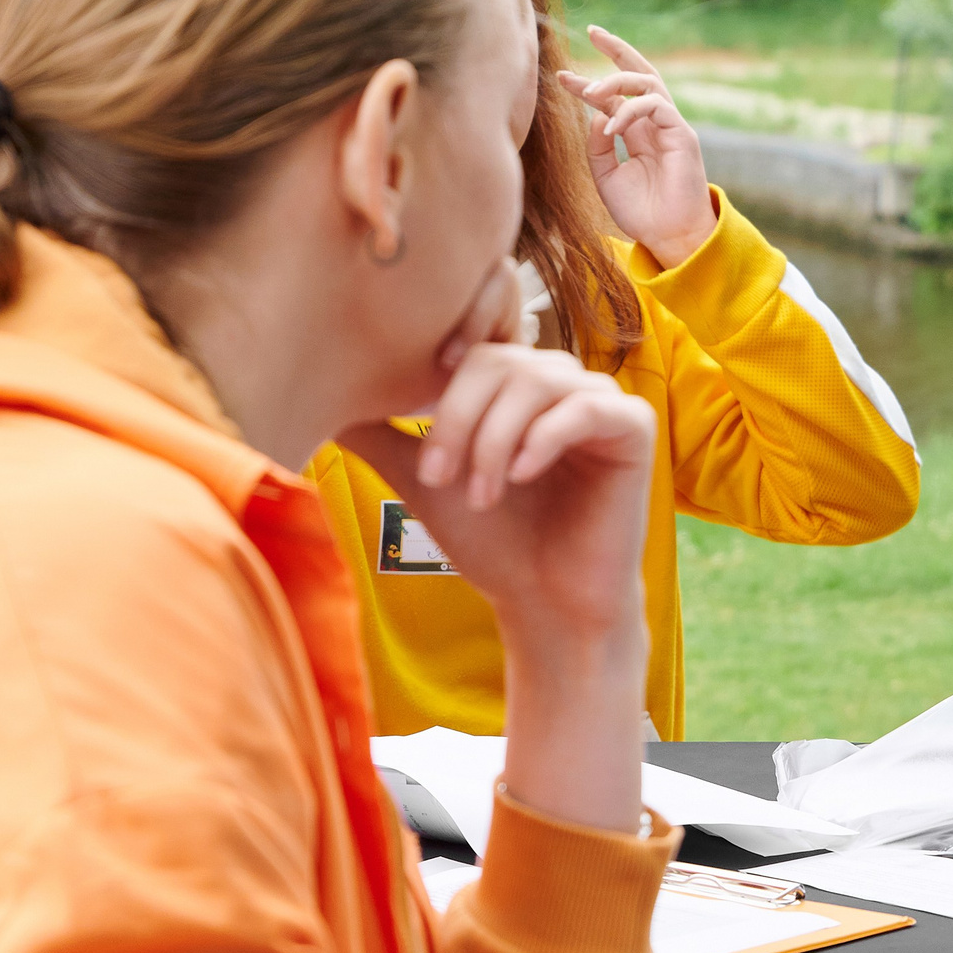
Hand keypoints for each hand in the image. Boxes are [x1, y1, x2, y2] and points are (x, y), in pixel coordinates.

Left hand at [339, 339, 655, 833]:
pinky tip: (519, 476)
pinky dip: (542, 439)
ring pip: (536, 382)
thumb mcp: (425, 481)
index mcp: (516, 383)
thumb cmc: (493, 543)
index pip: (474, 346)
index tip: (413, 424)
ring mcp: (600, 400)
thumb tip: (319, 398)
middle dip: (458, 419)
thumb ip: (383, 436)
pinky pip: (584, 407)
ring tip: (478, 494)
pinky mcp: (633, 428)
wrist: (545, 606)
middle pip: (500, 361)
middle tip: (436, 478)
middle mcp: (560, 380)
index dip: (440, 378)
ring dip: (494, 439)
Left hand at [559, 25, 716, 267]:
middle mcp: (653, 123)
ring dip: (616, 81)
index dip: (586, 85)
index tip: (560, 77)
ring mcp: (670, 126)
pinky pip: (656, 105)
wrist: (668, 237)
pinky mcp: (682, 134)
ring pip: (647, 82)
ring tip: (590, 91)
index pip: (612, 97)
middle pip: (638, 73)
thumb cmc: (640, 212)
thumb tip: (595, 114)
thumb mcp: (606, 176)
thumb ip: (597, 146)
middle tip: (593, 32)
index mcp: (635, 132)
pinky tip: (611, 128)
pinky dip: (630, 111)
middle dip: (617, 49)